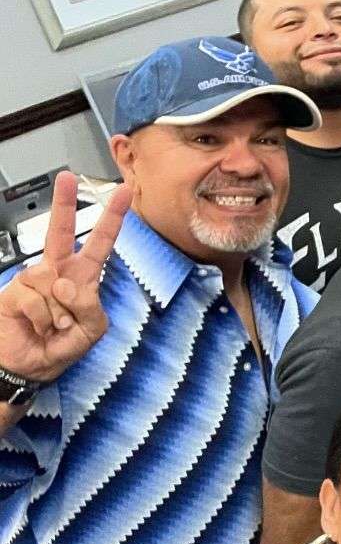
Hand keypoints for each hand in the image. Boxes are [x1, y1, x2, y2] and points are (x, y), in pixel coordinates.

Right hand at [0, 172, 130, 385]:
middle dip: (64, 203)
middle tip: (67, 177)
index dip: (112, 219)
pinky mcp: (14, 291)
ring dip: (57, 310)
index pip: (100, 244)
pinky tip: (38, 325)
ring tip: (54, 325)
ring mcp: (35, 280)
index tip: (123, 192)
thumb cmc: (61, 346)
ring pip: (50, 278)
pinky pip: (33, 296)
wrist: (30, 366)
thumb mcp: (91, 330)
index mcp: (83, 277)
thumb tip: (65, 283)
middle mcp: (58, 272)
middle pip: (61, 232)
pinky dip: (41, 316)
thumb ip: (89, 306)